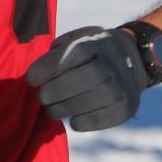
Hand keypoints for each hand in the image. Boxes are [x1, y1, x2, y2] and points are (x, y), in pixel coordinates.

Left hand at [25, 25, 148, 131]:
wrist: (131, 59)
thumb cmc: (91, 51)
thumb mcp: (76, 39)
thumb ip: (57, 51)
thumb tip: (38, 73)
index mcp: (96, 43)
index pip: (74, 53)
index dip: (49, 67)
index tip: (31, 79)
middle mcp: (113, 63)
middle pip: (86, 78)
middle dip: (57, 91)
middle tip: (41, 98)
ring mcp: (123, 85)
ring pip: (94, 99)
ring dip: (66, 109)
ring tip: (51, 111)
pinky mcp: (127, 106)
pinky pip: (105, 117)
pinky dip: (85, 122)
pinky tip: (73, 121)